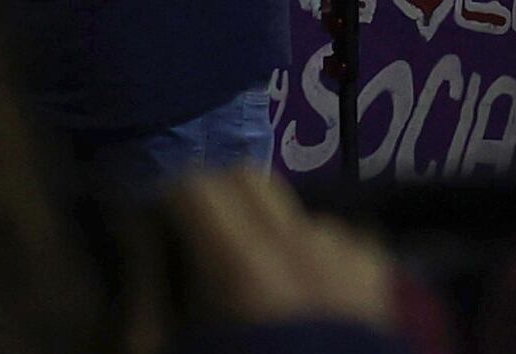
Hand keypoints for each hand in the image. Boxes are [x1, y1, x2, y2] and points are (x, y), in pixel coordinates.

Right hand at [156, 168, 395, 331]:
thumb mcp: (162, 352)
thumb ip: (145, 296)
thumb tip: (138, 242)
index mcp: (241, 268)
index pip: (196, 187)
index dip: (166, 204)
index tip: (151, 231)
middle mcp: (300, 247)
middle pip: (248, 179)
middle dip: (214, 200)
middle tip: (192, 241)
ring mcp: (347, 261)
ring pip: (296, 210)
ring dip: (267, 228)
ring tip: (250, 277)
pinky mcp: (377, 283)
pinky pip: (339, 241)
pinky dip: (313, 256)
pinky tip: (300, 297)